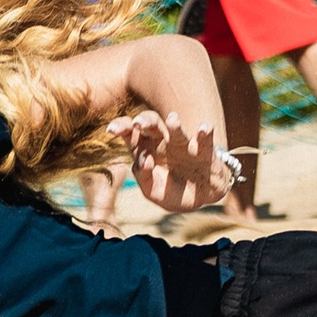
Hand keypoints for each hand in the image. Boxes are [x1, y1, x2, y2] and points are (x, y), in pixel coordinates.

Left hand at [107, 109, 229, 211]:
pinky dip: (205, 132)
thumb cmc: (172, 191)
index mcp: (146, 149)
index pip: (131, 134)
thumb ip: (142, 176)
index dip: (121, 128)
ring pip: (177, 130)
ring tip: (172, 119)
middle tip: (137, 123)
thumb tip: (144, 159)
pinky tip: (204, 129)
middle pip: (151, 124)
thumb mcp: (152, 190)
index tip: (111, 129)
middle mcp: (163, 142)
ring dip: (175, 125)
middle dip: (144, 121)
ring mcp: (184, 144)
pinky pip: (205, 138)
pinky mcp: (204, 149)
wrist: (201, 197)